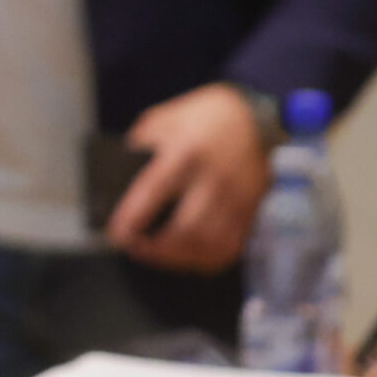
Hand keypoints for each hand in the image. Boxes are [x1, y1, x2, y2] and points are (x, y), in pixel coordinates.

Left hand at [106, 83, 272, 271]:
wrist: (259, 117)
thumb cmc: (209, 116)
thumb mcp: (168, 116)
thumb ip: (143, 141)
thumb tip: (122, 167)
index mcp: (188, 150)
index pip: (155, 190)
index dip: (133, 217)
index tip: (117, 234)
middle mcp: (214, 178)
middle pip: (185, 229)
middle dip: (155, 249)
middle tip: (133, 247)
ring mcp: (236, 198)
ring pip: (209, 245)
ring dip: (178, 259)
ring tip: (155, 255)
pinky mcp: (250, 211)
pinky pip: (230, 247)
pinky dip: (206, 260)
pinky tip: (187, 257)